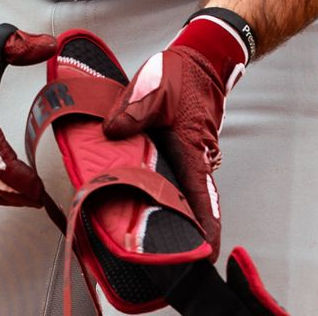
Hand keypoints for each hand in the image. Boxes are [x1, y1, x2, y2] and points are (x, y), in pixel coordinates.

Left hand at [104, 13, 248, 255]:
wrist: (201, 59)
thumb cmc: (182, 74)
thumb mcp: (153, 88)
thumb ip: (133, 110)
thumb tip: (112, 131)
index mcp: (191, 150)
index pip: (202, 199)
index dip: (205, 230)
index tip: (204, 256)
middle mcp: (196, 159)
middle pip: (191, 205)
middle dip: (180, 233)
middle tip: (160, 259)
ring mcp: (190, 156)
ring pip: (181, 192)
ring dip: (169, 212)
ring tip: (143, 236)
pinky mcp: (182, 151)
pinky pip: (175, 178)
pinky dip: (161, 192)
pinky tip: (138, 196)